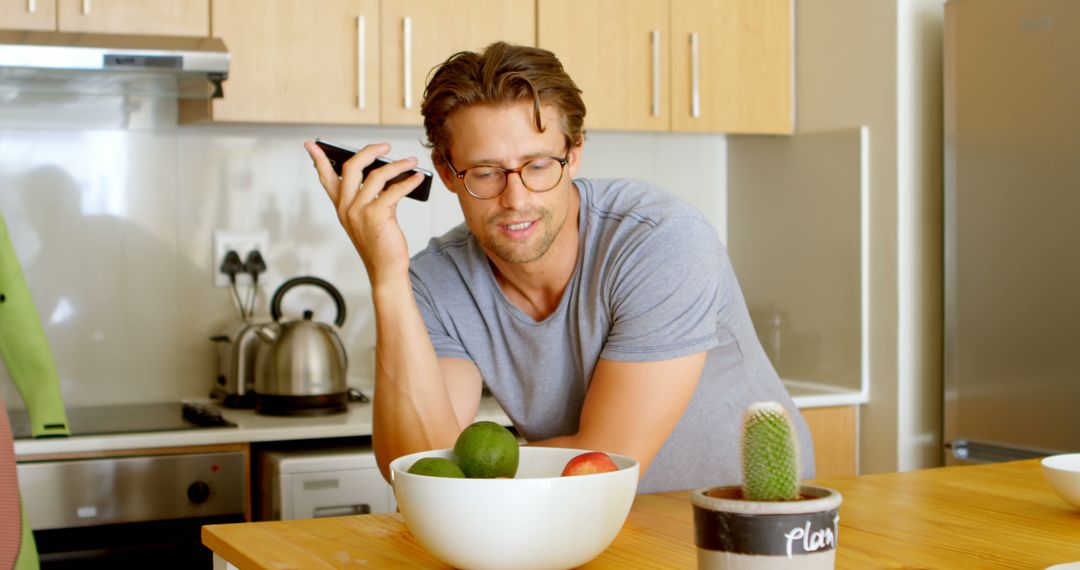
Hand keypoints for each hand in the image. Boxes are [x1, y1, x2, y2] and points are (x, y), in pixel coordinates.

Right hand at [304, 141, 426, 286]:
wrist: (386, 270)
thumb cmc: (380, 245)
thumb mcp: (369, 218)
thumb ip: (371, 197)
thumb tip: (387, 174)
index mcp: (341, 207)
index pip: (326, 178)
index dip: (319, 160)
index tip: (311, 144)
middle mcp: (346, 207)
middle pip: (351, 167)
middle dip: (369, 151)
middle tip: (385, 146)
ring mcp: (359, 211)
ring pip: (376, 175)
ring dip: (397, 166)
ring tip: (411, 162)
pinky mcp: (376, 216)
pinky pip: (394, 190)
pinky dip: (408, 182)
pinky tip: (417, 178)